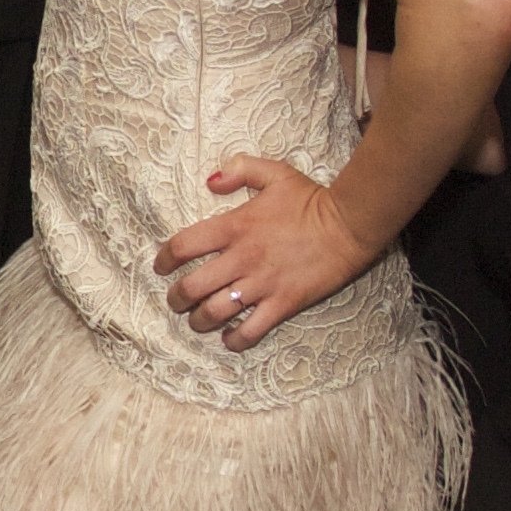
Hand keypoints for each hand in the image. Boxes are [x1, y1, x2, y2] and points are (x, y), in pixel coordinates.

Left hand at [154, 154, 379, 349]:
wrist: (349, 225)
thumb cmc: (311, 199)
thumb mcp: (274, 173)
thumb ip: (239, 170)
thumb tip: (210, 182)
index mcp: (234, 226)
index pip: (183, 245)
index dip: (164, 259)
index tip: (161, 267)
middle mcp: (241, 258)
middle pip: (191, 287)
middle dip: (176, 299)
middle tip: (176, 301)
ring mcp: (261, 284)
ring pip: (214, 312)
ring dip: (198, 321)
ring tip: (197, 321)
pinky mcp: (282, 304)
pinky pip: (250, 331)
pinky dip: (234, 340)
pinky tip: (229, 338)